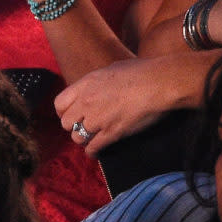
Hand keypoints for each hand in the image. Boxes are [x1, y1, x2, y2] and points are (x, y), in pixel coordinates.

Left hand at [54, 56, 176, 155]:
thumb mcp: (113, 69)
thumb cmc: (143, 71)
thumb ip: (98, 81)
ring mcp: (98, 119)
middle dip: (74, 126)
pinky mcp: (111, 133)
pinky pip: (93, 148)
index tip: (72, 115)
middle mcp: (87, 102)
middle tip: (84, 126)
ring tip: (92, 137)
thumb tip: (97, 85)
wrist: (161, 82)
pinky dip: (92, 152)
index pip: (59, 104)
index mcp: (86, 84)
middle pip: (66, 123)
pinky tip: (95, 152)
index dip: (64, 112)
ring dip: (84, 139)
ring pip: (77, 138)